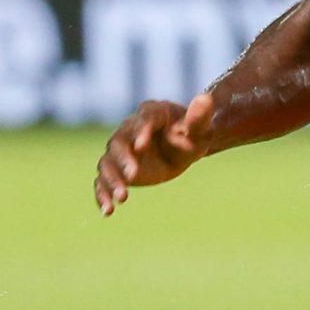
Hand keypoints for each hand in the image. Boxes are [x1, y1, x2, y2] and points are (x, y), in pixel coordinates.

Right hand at [94, 92, 212, 214]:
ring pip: (107, 164)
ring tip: (122, 198)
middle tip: (133, 175)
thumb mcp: (200, 129)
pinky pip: (103, 181)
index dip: (141, 132)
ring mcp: (120, 151)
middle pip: (119, 144)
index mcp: (151, 114)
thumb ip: (199, 117)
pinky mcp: (116, 169)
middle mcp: (129, 131)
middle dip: (124, 159)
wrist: (183, 146)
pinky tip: (108, 211)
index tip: (141, 146)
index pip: (144, 121)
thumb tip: (206, 98)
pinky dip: (103, 194)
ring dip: (112, 180)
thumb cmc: (193, 134)